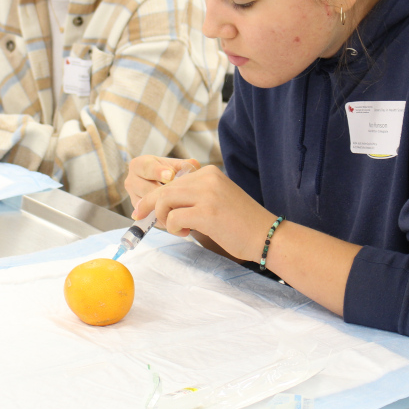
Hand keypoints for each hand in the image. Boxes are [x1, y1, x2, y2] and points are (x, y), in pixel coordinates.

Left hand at [129, 161, 276, 263]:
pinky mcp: (207, 212)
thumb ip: (194, 196)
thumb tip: (163, 204)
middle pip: (165, 189)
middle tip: (141, 218)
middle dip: (149, 205)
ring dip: (165, 218)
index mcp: (209, 173)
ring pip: (166, 200)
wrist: (267, 235)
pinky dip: (174, 227)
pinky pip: (174, 217)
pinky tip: (187, 233)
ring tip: (178, 229)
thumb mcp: (217, 199)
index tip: (142, 207)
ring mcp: (208, 194)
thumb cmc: (241, 223)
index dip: (155, 195)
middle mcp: (207, 178)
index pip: (173, 181)